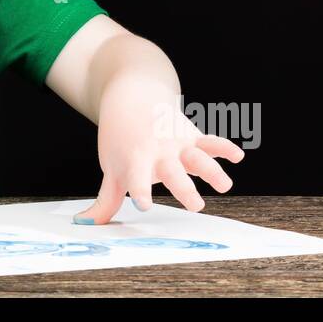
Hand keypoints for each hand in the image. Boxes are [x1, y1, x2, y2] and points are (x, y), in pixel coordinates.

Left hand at [74, 73, 243, 222]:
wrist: (131, 97)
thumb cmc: (120, 139)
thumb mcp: (110, 167)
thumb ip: (106, 199)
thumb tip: (84, 224)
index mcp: (135, 161)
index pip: (136, 179)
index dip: (140, 190)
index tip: (143, 205)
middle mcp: (159, 153)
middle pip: (173, 172)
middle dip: (184, 188)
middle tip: (197, 206)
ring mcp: (177, 143)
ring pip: (197, 157)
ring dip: (212, 169)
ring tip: (225, 185)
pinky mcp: (192, 136)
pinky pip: (210, 141)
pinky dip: (224, 147)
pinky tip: (238, 156)